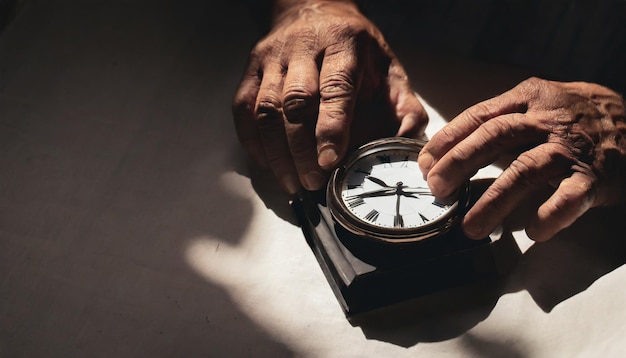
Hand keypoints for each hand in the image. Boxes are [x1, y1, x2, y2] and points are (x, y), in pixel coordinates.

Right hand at [232, 0, 427, 193]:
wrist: (314, 8)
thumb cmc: (354, 46)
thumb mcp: (388, 66)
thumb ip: (403, 104)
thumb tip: (406, 143)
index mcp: (343, 44)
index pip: (335, 88)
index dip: (330, 127)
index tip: (329, 160)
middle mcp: (303, 47)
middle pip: (295, 102)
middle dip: (301, 149)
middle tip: (312, 182)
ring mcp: (272, 58)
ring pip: (265, 109)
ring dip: (277, 152)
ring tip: (291, 182)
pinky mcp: (252, 68)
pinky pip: (244, 108)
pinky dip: (253, 141)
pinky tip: (267, 164)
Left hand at [418, 77, 625, 241]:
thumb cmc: (574, 116)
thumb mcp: (537, 105)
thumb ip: (499, 123)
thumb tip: (448, 156)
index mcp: (528, 98)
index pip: (479, 116)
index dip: (448, 140)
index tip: (425, 163)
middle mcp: (547, 119)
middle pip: (495, 137)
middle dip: (460, 163)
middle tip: (438, 190)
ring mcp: (572, 148)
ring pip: (526, 171)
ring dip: (494, 201)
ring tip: (471, 227)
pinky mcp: (597, 177)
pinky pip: (570, 198)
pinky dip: (549, 215)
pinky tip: (532, 231)